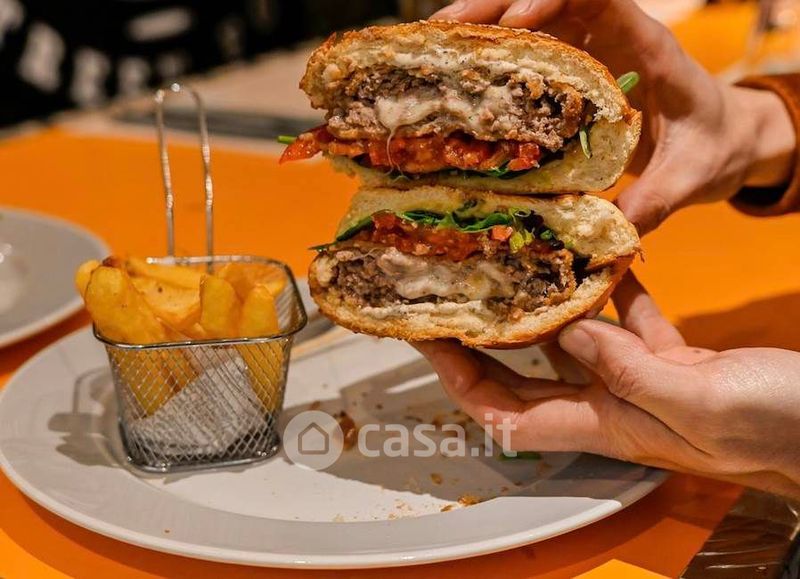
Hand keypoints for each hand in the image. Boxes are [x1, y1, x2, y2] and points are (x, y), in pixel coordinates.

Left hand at [413, 273, 799, 498]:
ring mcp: (643, 379)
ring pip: (574, 344)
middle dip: (480, 344)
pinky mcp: (676, 357)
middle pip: (523, 378)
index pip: (506, 414)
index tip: (431, 342)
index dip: (461, 383)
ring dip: (543, 310)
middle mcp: (613, 404)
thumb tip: (564, 329)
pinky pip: (628, 321)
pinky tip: (602, 258)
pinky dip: (611, 292)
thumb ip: (626, 368)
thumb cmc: (773, 430)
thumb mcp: (696, 402)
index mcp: (607, 425)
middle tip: (452, 297)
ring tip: (515, 267)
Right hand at [431, 0, 795, 233]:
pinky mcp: (574, 73)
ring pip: (529, 19)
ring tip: (434, 50)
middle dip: (493, 8)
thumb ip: (655, 201)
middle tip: (443, 32)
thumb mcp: (692, 176)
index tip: (514, 22)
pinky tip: (457, 78)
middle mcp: (613, 38)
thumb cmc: (715, 147)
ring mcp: (590, 51)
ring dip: (481, 30)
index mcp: (648, 47)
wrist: (723, 139)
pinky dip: (490, 60)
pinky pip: (527, 53)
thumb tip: (606, 234)